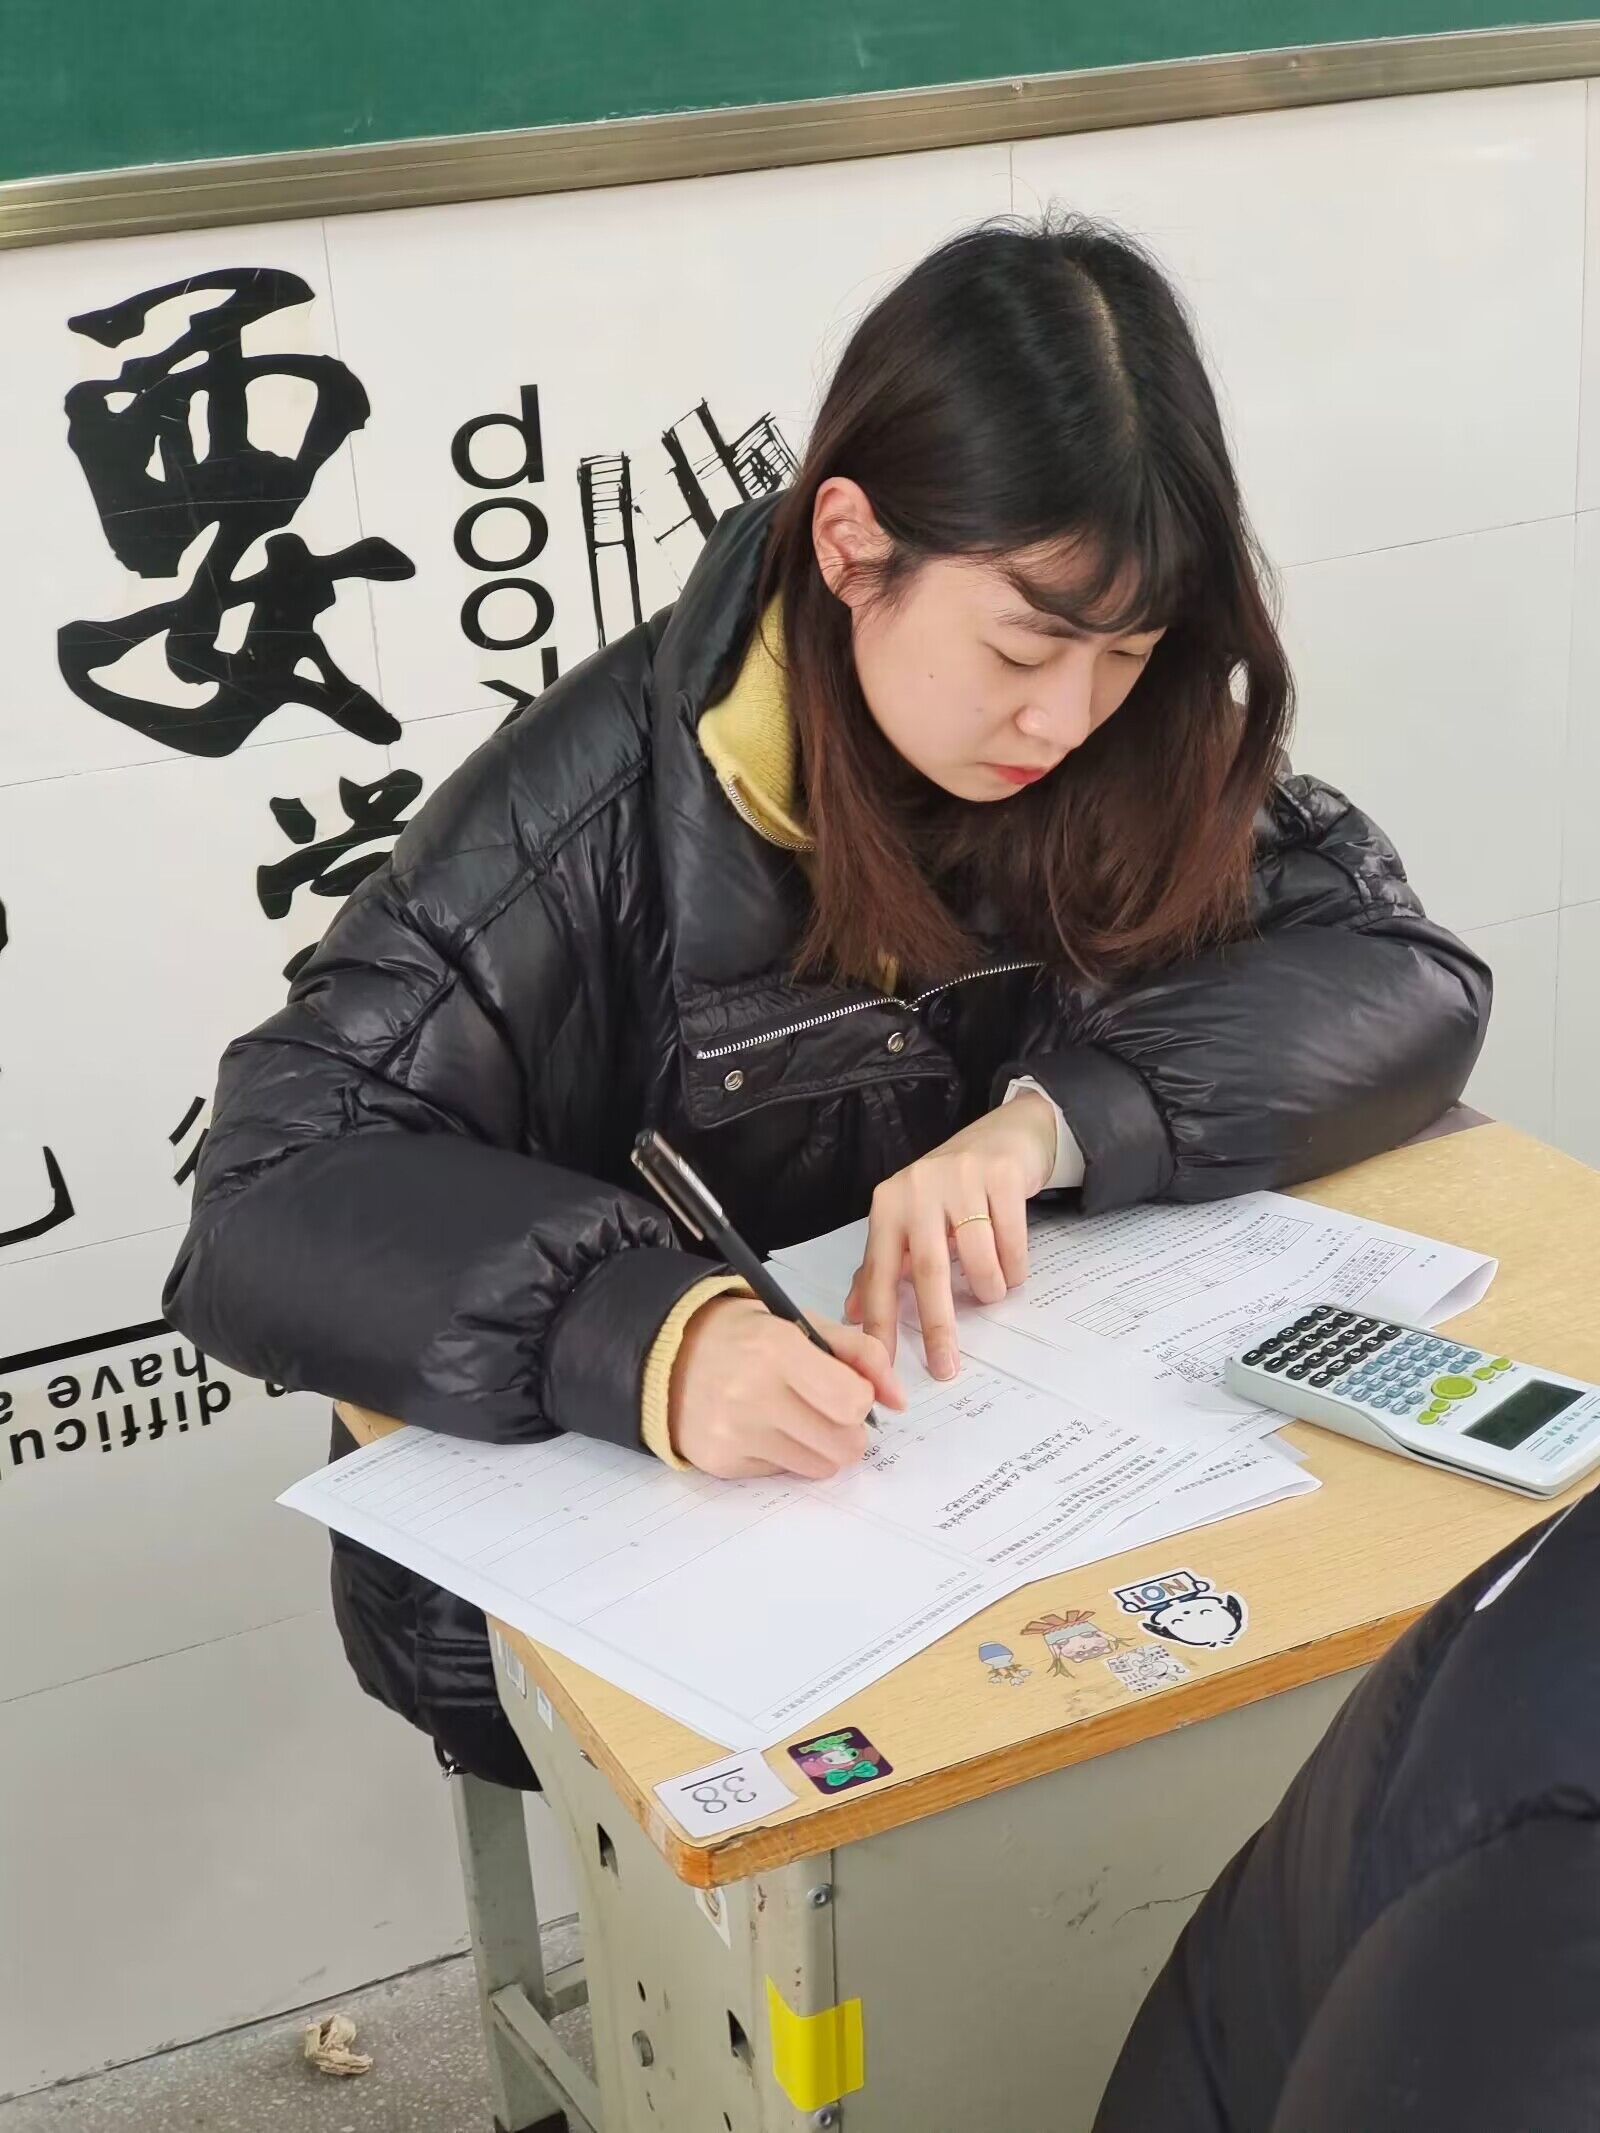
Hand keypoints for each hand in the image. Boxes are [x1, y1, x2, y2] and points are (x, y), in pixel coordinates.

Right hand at [668, 1296, 905, 1480]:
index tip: (846, 1387)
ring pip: (820, 1466)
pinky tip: (764, 1426)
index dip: (861, 1398)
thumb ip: (858, 1353)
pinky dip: (786, 1455)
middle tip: (829, 1408)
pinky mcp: (723, 1464)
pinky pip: (784, 1474)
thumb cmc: (742, 1334)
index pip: (852, 1402)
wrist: (665, 1354)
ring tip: (796, 1416)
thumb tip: (899, 1400)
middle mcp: (753, 1395)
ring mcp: (735, 1435)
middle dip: (849, 1429)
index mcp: (776, 1349)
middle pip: (844, 1445)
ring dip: (821, 1446)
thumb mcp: (800, 1322)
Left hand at [844, 1093, 1057, 1379]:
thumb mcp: (910, 1220)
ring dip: (988, 1288)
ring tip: (992, 1292)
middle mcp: (918, 1189)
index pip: (879, 1272)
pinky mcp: (1001, 1176)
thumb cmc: (950, 1188)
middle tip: (946, 1366)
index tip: (883, 1363)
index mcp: (889, 1205)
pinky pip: (1011, 1241)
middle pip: (928, 1271)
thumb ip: (883, 1264)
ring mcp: (961, 1178)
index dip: (880, 1320)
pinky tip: (1011, 1267)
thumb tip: (854, 1313)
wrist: (1003, 1135)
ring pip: (977, 1258)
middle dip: (938, 1326)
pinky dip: (1014, 1267)